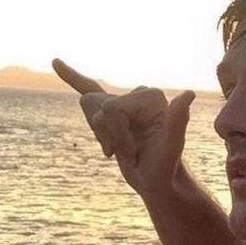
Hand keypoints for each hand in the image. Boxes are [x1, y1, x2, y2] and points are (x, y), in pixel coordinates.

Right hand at [53, 58, 195, 199]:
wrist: (157, 181)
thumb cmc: (165, 166)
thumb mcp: (171, 146)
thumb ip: (177, 119)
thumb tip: (189, 94)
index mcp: (151, 96)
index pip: (111, 107)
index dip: (116, 134)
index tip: (134, 151)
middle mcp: (139, 93)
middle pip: (96, 103)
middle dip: (106, 133)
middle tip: (128, 151)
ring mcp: (125, 103)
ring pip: (88, 106)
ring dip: (99, 134)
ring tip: (120, 148)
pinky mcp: (113, 113)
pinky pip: (87, 88)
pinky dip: (72, 76)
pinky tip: (56, 63)